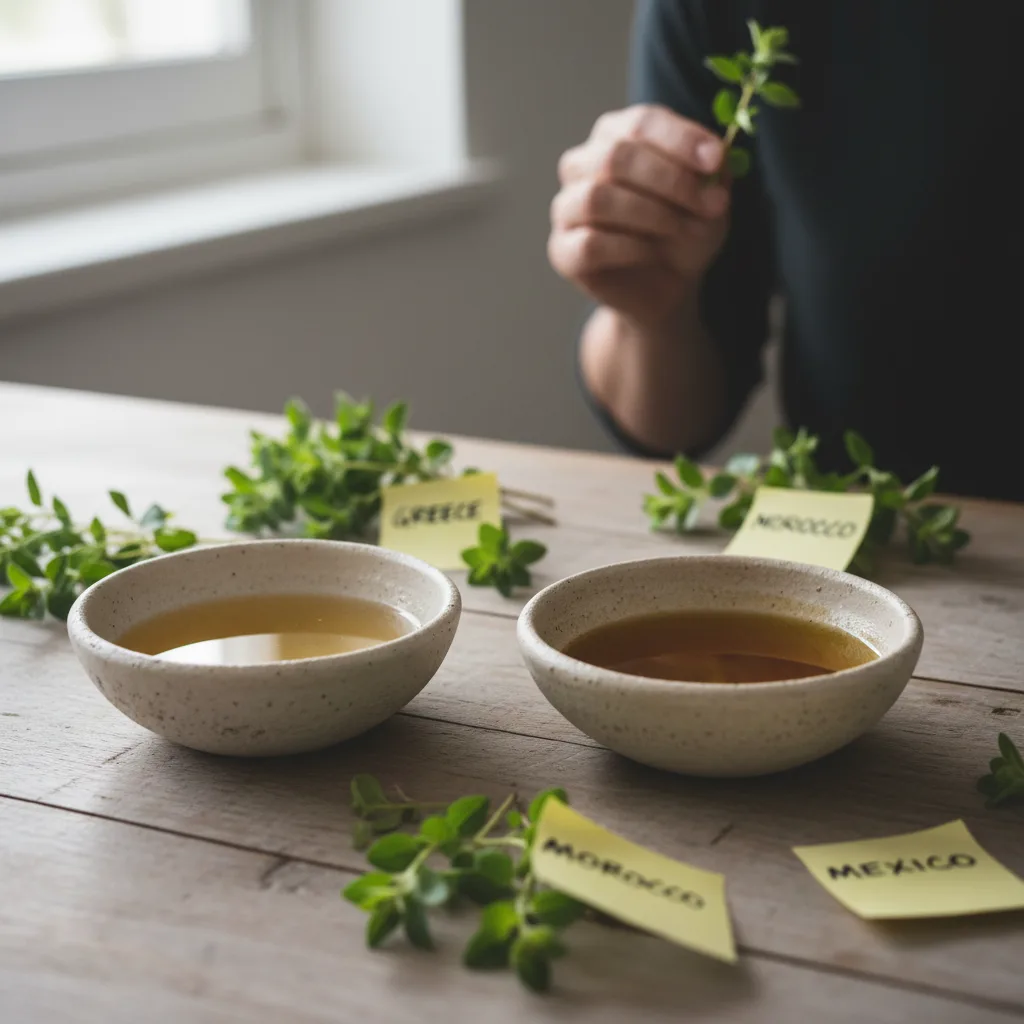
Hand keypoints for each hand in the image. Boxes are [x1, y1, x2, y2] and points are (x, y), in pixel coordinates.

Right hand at [548, 105, 729, 329]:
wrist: (668, 286)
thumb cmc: (685, 231)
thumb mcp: (711, 197)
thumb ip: (714, 171)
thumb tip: (715, 155)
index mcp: (616, 136)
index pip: (640, 123)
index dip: (680, 140)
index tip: (714, 161)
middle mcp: (583, 165)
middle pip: (615, 157)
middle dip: (669, 181)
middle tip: (707, 206)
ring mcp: (567, 208)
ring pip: (597, 198)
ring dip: (650, 214)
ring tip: (680, 230)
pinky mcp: (563, 250)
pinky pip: (589, 243)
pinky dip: (628, 248)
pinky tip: (651, 253)